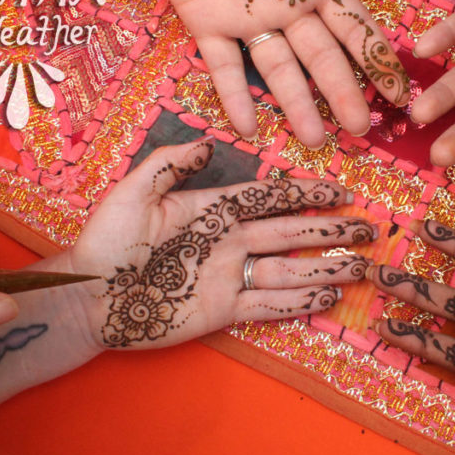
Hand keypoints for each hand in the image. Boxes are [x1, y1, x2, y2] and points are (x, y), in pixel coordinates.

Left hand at [62, 136, 373, 347]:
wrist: (87, 296)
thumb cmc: (106, 241)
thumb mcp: (133, 192)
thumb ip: (169, 164)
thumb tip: (206, 144)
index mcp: (213, 210)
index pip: (271, 198)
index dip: (306, 193)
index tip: (340, 190)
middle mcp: (230, 241)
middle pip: (292, 233)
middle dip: (330, 230)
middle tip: (368, 228)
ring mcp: (229, 276)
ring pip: (289, 270)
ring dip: (325, 268)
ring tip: (360, 267)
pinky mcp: (223, 310)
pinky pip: (268, 303)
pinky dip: (298, 302)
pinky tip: (327, 298)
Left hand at [143, 0, 412, 147]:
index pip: (354, 27)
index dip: (377, 59)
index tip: (400, 93)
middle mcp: (286, 8)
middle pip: (322, 58)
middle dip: (342, 93)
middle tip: (361, 128)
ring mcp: (247, 20)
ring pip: (278, 69)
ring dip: (295, 103)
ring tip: (312, 139)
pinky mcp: (206, 24)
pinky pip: (222, 65)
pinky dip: (233, 95)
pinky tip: (247, 127)